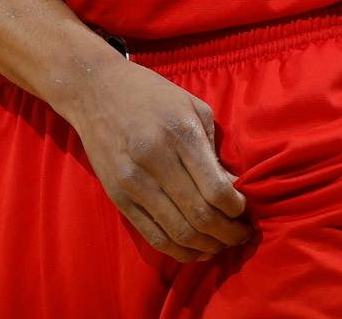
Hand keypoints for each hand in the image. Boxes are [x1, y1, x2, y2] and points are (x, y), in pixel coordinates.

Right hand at [60, 58, 253, 262]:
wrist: (96, 91)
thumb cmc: (152, 95)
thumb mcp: (192, 107)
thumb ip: (214, 148)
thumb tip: (233, 188)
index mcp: (179, 133)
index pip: (216, 189)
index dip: (237, 209)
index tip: (244, 211)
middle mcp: (155, 160)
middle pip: (200, 215)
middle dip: (228, 233)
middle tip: (241, 235)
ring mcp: (133, 182)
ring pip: (179, 232)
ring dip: (207, 246)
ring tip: (222, 245)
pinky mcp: (118, 197)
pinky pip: (153, 236)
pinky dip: (179, 250)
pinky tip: (196, 250)